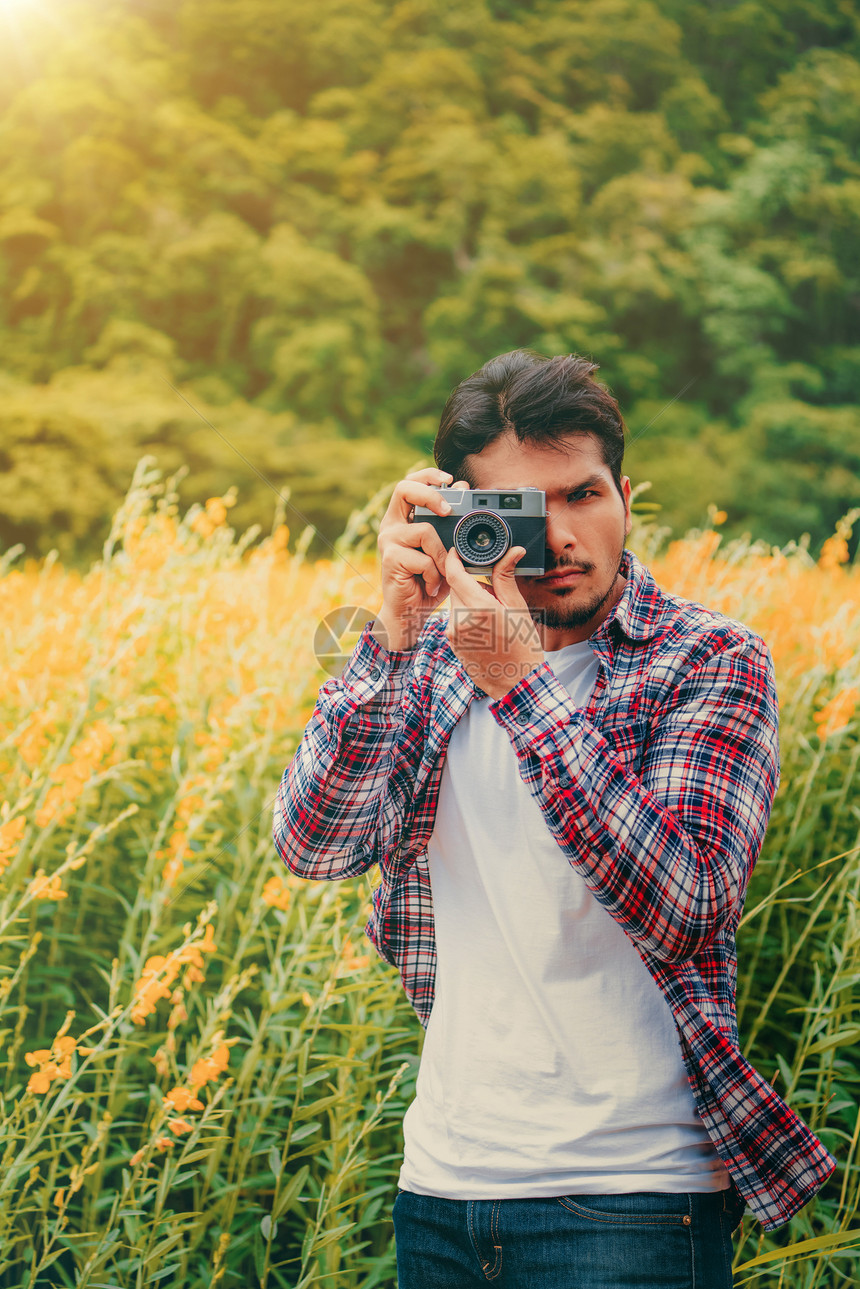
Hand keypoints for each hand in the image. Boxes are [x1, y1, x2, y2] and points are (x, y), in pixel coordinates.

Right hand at [372, 468, 469, 650]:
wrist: (411, 613)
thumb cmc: (429, 580)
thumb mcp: (446, 551)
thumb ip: (453, 526)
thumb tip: (465, 495)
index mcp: (403, 518)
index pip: (410, 483)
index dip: (428, 475)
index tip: (450, 479)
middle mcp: (391, 525)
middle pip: (404, 488)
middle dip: (430, 494)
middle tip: (448, 510)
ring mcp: (388, 541)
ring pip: (425, 530)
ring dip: (441, 556)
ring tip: (440, 574)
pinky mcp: (390, 559)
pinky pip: (424, 559)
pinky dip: (435, 575)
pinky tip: (430, 586)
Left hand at [444, 545, 544, 699]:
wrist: (516, 683)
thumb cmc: (522, 648)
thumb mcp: (517, 608)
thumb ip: (506, 578)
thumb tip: (512, 552)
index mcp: (478, 608)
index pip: (455, 574)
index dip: (454, 559)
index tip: (457, 552)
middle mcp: (460, 621)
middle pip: (456, 588)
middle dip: (471, 586)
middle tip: (493, 597)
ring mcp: (453, 634)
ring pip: (455, 604)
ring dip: (468, 602)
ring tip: (491, 617)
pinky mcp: (451, 643)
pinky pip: (454, 620)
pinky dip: (466, 617)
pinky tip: (484, 630)